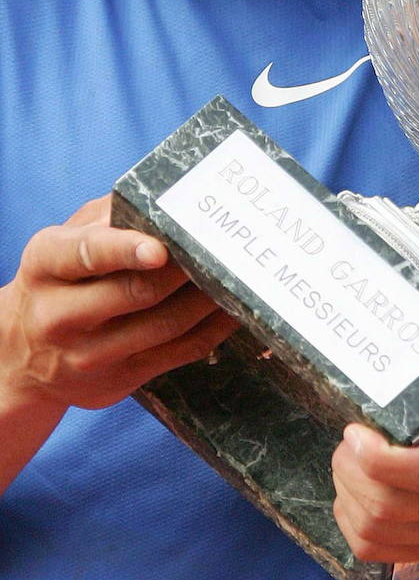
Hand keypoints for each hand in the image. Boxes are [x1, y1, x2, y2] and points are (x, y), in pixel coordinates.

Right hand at [0, 195, 235, 413]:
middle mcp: (58, 314)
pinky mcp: (116, 382)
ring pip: (164, 325)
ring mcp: (87, 355)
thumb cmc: (59, 279)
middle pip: (136, 292)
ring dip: (207, 300)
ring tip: (235, 275)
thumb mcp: (65, 241)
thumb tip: (165, 198)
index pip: (88, 254)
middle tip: (223, 249)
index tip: (160, 248)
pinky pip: (177, 353)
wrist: (21, 353)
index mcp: (46, 264)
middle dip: (186, 271)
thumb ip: (108, 216)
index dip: (126, 250)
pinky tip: (231, 309)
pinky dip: (212, 330)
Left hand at [331, 279, 418, 564]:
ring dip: (350, 496)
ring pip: (382, 532)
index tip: (356, 430)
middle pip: (395, 506)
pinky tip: (359, 492)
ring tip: (350, 461)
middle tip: (348, 439)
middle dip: (354, 472)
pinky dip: (357, 525)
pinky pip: (384, 553)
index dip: (381, 459)